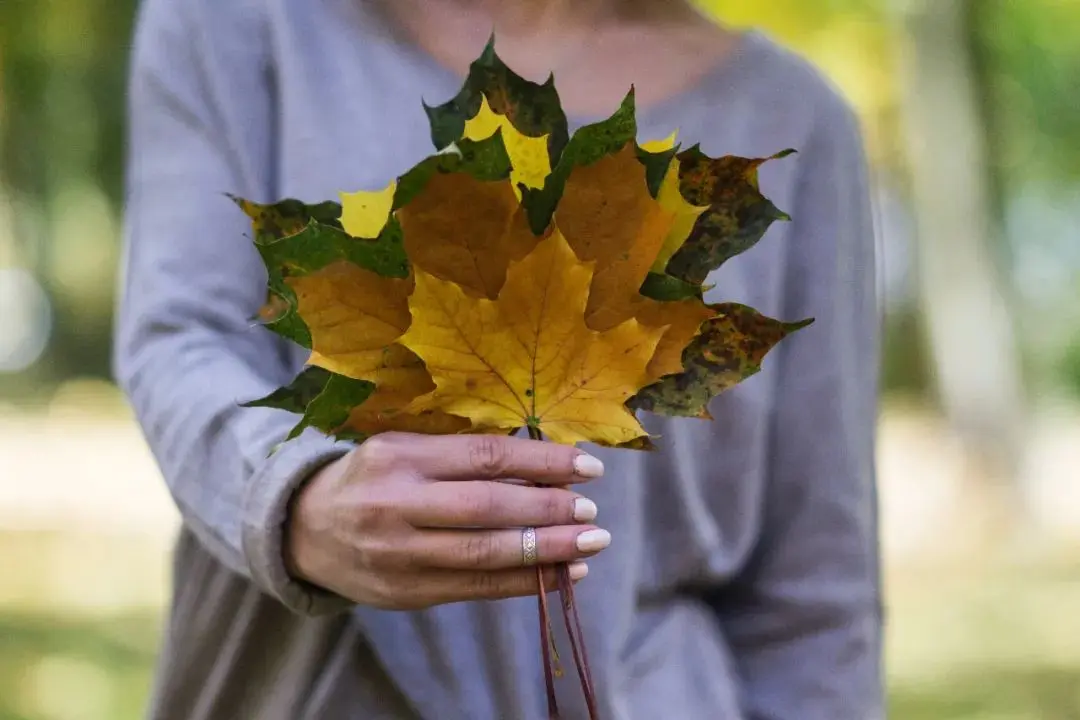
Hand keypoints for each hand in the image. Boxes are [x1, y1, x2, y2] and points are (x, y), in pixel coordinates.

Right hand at [285, 432, 609, 609]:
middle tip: (591, 511)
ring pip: (484, 554)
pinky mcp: (404, 593)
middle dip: (548, 510)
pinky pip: (474, 589)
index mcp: (399, 457)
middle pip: (487, 507)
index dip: (542, 461)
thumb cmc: (370, 480)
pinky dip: (523, 583)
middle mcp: (396, 504)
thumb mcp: (402, 450)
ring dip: (545, 551)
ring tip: (590, 545)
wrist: (300, 529)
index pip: (485, 457)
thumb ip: (460, 456)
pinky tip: (560, 574)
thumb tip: (544, 465)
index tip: (587, 466)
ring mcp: (398, 553)